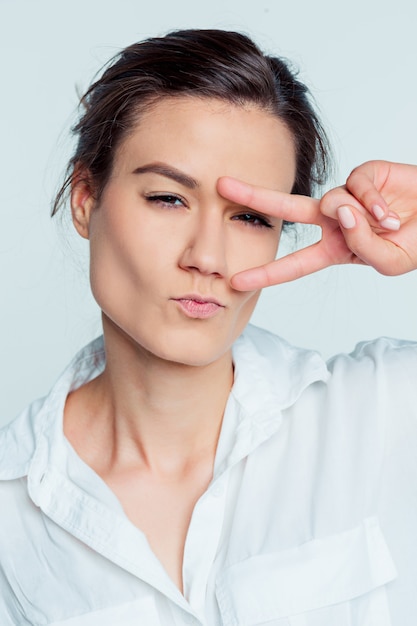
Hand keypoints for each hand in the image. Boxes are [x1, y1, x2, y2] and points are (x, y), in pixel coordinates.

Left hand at [218, 160, 416, 289]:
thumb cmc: (416, 243)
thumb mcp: (388, 261)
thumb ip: (360, 245)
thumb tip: (339, 211)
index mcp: (334, 249)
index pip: (294, 264)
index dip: (266, 274)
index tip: (236, 282)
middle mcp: (334, 222)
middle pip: (286, 210)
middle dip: (254, 198)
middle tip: (221, 186)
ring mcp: (347, 197)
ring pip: (330, 202)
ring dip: (361, 219)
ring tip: (389, 225)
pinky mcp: (363, 175)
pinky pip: (356, 187)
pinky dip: (375, 203)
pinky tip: (391, 211)